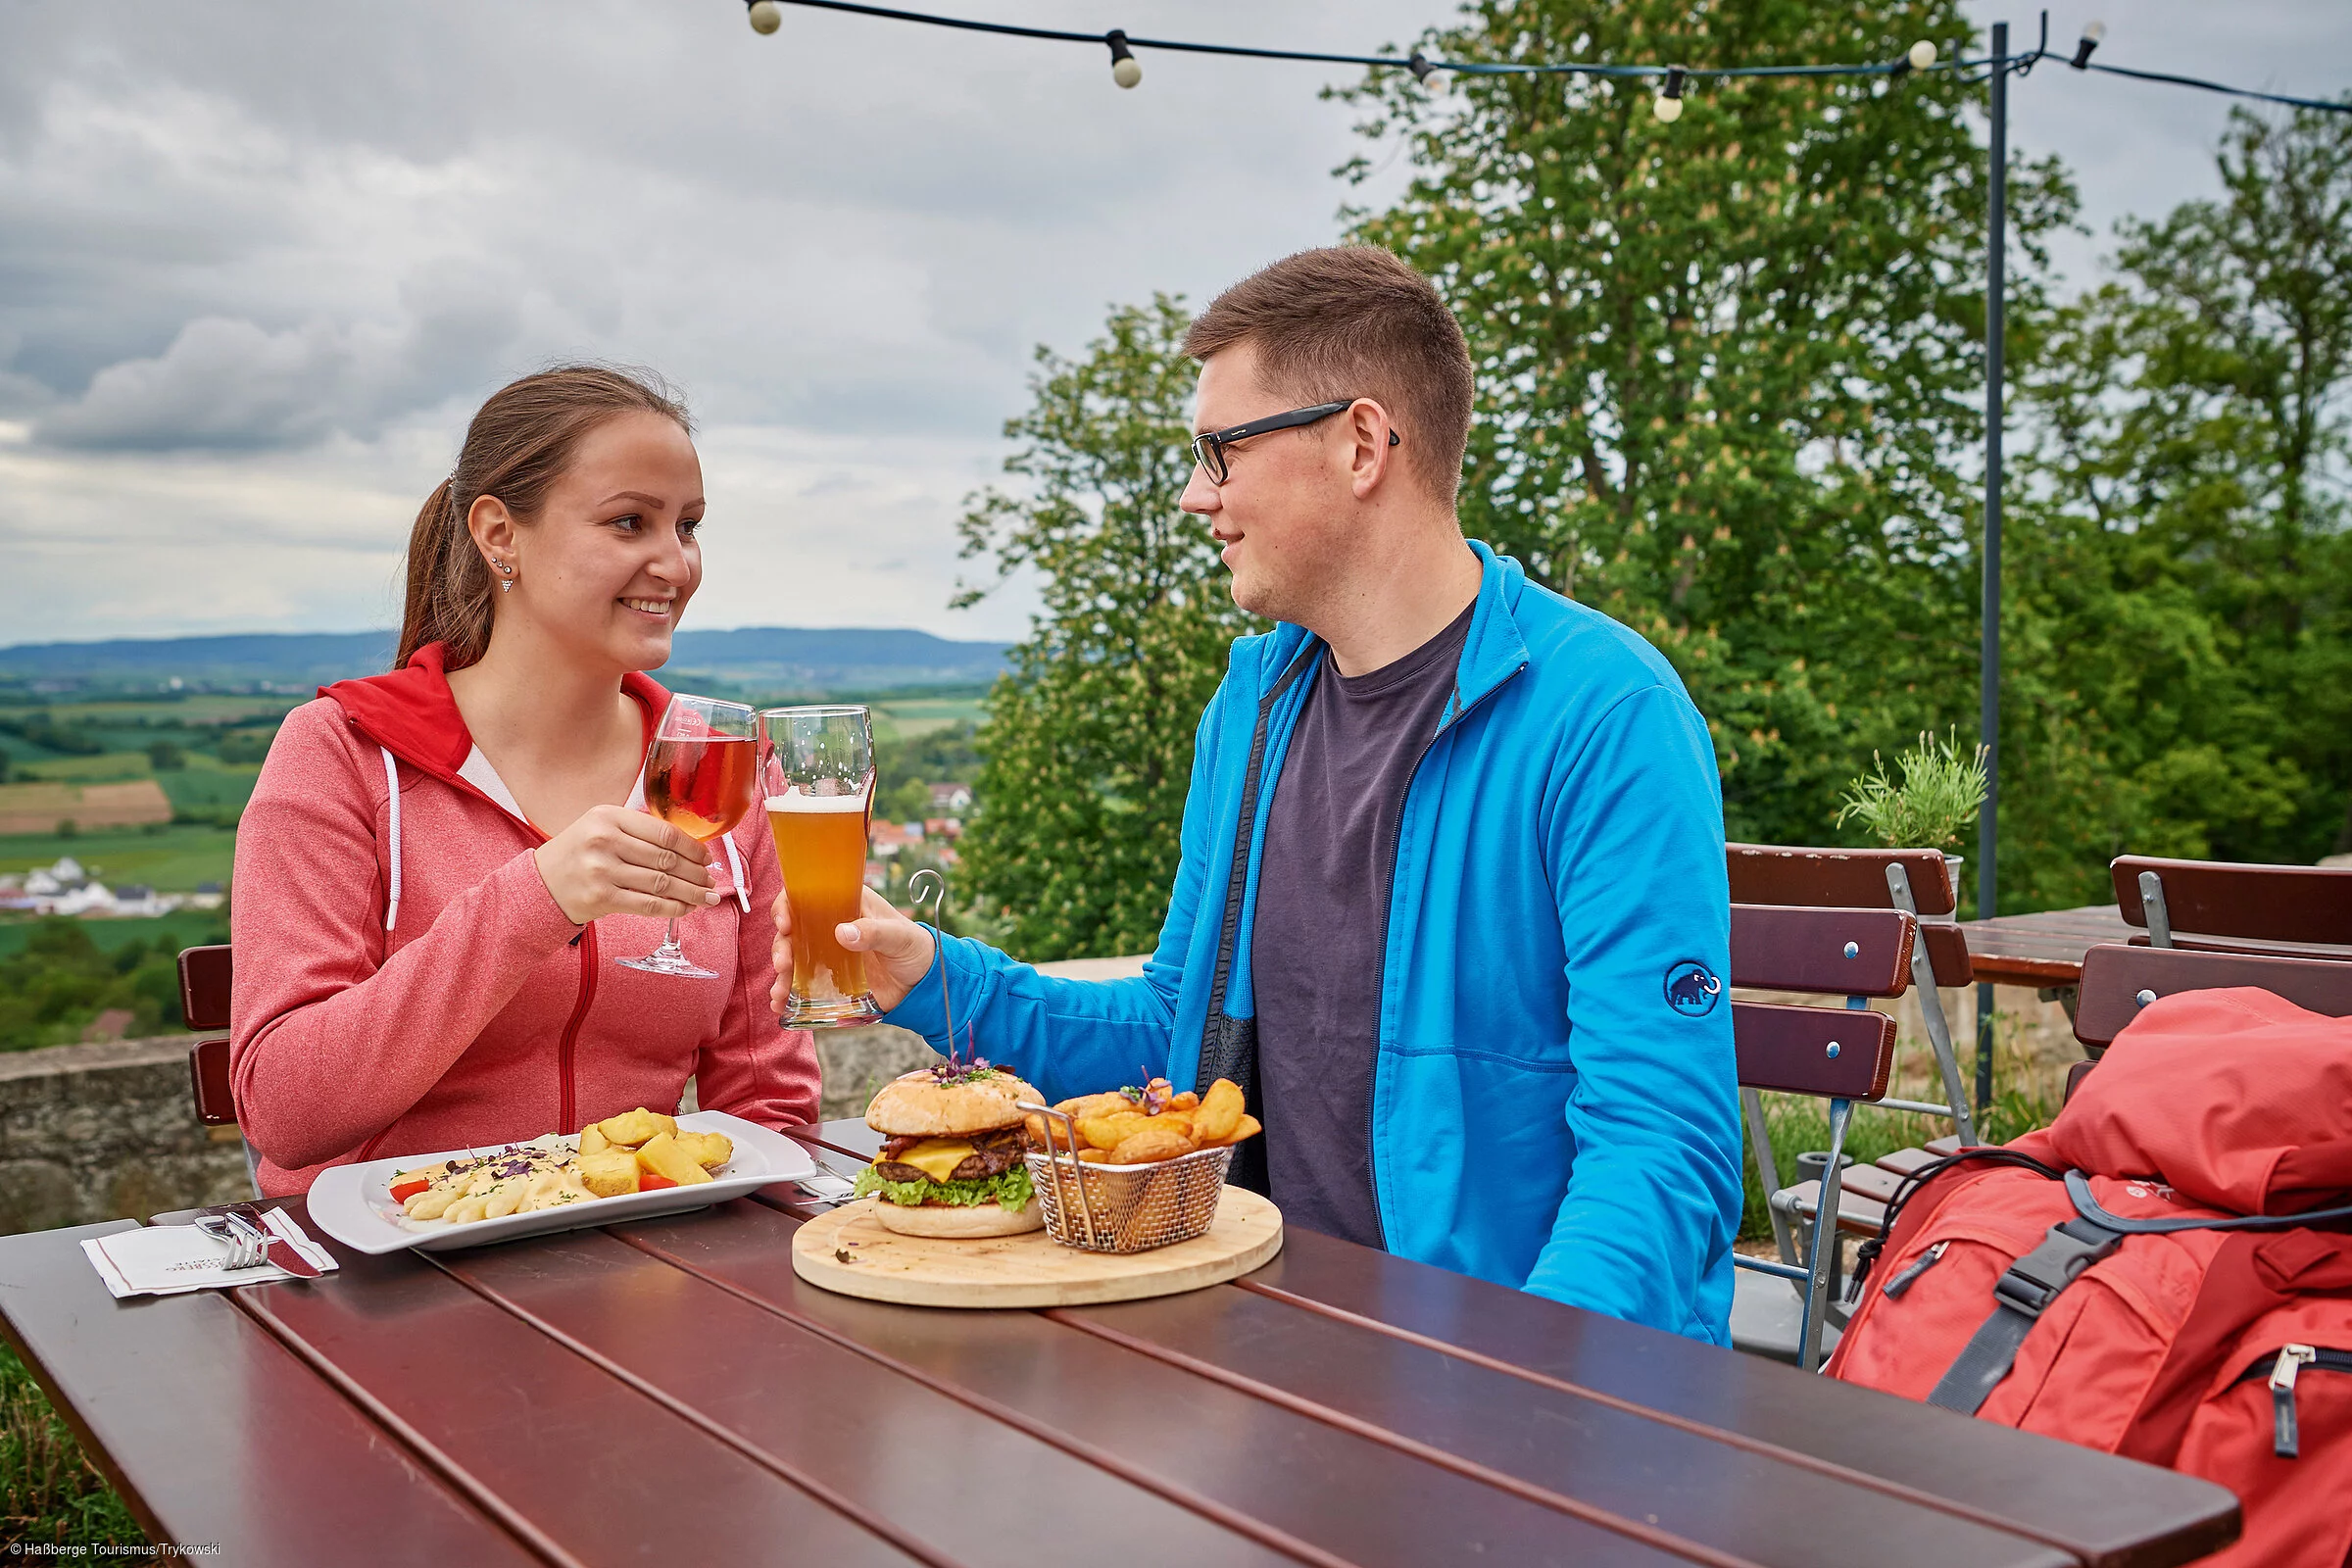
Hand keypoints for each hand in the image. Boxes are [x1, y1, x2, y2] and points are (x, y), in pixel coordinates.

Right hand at [532, 805, 716, 924]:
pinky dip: (674, 908)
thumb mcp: (600, 828)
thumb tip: (688, 847)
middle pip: (667, 859)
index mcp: (608, 817)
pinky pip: (649, 904)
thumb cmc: (577, 855)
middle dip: (696, 873)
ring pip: (662, 883)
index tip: (706, 857)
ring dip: (691, 892)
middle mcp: (605, 841)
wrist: (540, 884)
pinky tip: (687, 908)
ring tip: (707, 896)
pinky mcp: (602, 898)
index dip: (692, 847)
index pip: (664, 832)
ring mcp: (602, 870)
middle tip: (710, 880)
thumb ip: (637, 831)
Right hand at [770, 885, 935, 1016]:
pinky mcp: (827, 980)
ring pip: (792, 959)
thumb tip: (842, 933)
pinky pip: (802, 985)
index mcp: (844, 904)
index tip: (785, 924)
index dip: (787, 906)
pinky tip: (781, 1006)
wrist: (923, 982)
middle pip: (791, 931)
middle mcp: (828, 927)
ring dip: (781, 975)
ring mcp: (825, 955)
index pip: (804, 896)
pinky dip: (788, 995)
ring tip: (780, 993)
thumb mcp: (899, 936)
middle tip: (783, 965)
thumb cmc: (914, 947)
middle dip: (781, 947)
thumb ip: (875, 932)